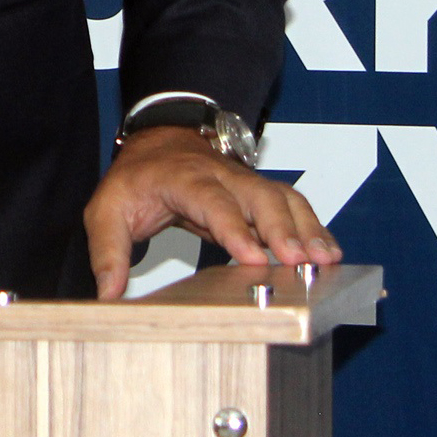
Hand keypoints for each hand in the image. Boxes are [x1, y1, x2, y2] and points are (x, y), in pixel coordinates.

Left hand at [84, 126, 341, 300]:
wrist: (160, 142)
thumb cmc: (136, 179)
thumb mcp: (106, 210)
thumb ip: (108, 251)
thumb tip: (108, 294)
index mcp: (182, 179)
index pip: (210, 201)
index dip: (233, 228)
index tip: (252, 257)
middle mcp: (221, 176)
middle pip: (258, 195)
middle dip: (281, 228)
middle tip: (300, 262)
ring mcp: (245, 182)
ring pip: (283, 198)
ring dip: (307, 228)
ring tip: (326, 261)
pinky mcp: (261, 194)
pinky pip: (294, 205)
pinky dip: (314, 227)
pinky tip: (330, 254)